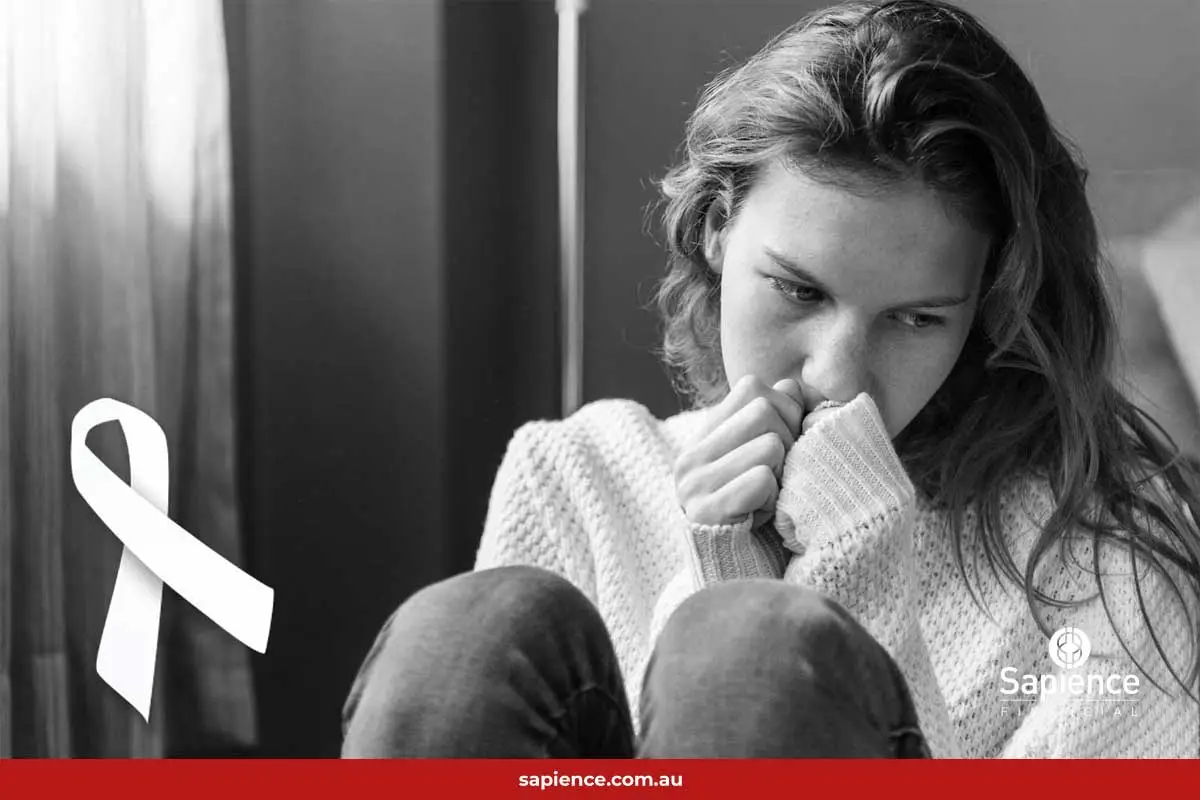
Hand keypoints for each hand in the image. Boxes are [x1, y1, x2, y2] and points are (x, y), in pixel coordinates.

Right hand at [674, 375, 803, 526]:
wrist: (739, 584)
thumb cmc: (762, 521)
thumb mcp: (764, 464)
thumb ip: (775, 423)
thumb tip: (794, 387)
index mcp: (703, 439)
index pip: (752, 386)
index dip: (784, 411)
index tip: (783, 449)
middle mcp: (691, 457)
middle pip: (764, 410)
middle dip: (788, 443)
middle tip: (778, 480)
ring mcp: (693, 485)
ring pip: (770, 444)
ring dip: (782, 477)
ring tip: (768, 501)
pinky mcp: (705, 513)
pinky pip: (761, 480)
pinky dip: (773, 501)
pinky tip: (761, 519)